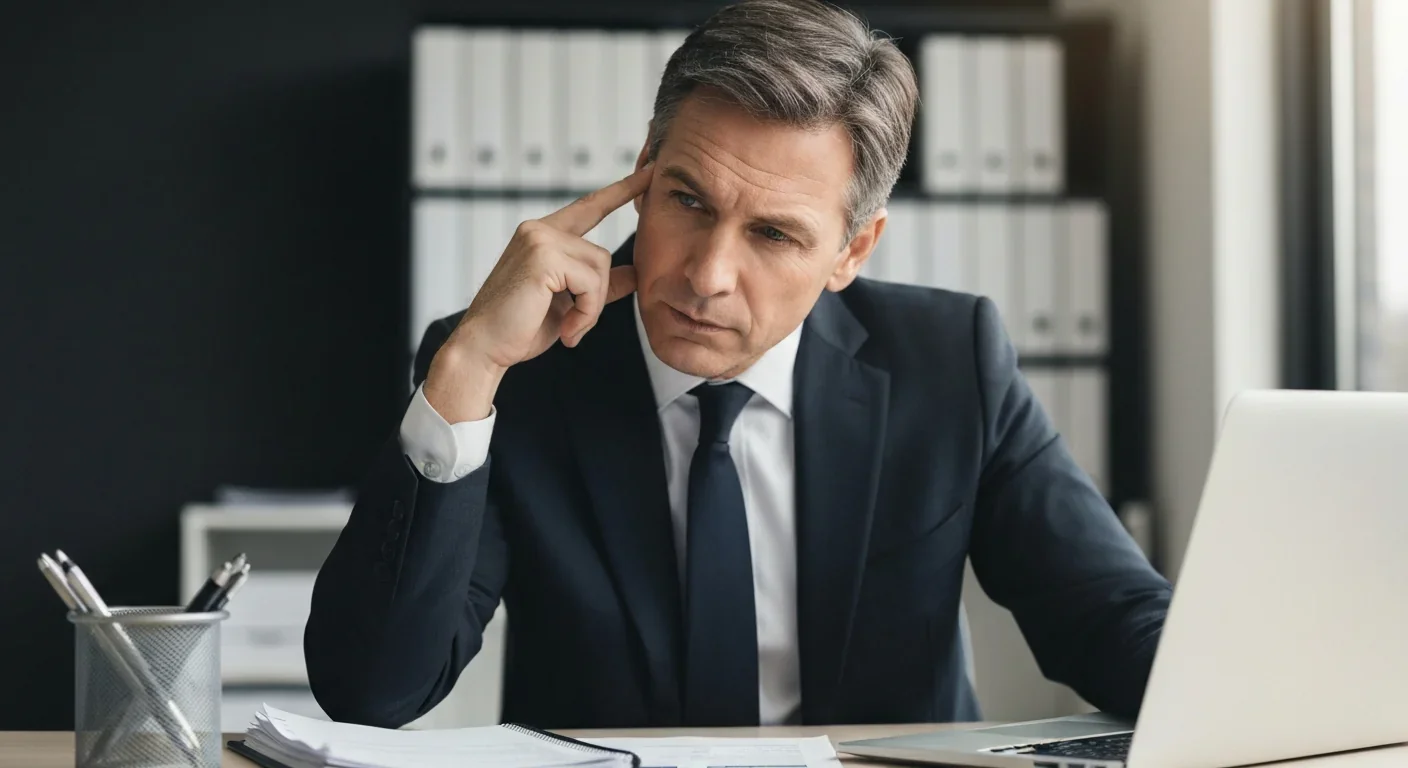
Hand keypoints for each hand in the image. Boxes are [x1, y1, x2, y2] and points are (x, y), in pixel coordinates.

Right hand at [423, 165, 651, 421]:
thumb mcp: (568, 303)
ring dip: (591, 308)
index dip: (620, 191)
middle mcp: (539, 230)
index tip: (649, 172)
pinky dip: (586, 313)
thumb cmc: (520, 327)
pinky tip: (566, 329)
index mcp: (543, 236)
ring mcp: (540, 240)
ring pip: (599, 269)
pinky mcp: (543, 257)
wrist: (485, 348)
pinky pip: (591, 283)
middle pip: (601, 255)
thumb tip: (634, 273)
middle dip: (596, 297)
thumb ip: (598, 284)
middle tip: (575, 325)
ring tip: (569, 328)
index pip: (590, 207)